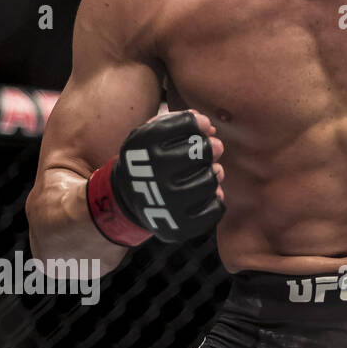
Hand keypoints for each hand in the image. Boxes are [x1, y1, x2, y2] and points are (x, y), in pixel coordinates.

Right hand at [87, 109, 226, 245]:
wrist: (130, 199)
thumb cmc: (150, 159)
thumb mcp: (150, 134)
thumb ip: (178, 121)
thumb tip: (208, 125)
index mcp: (144, 146)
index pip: (188, 123)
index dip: (199, 123)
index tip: (201, 127)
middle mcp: (154, 174)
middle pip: (204, 150)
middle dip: (209, 148)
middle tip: (206, 151)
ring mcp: (167, 203)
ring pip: (212, 178)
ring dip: (212, 174)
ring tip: (202, 173)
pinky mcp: (179, 226)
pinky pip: (216, 206)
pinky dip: (214, 199)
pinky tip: (200, 195)